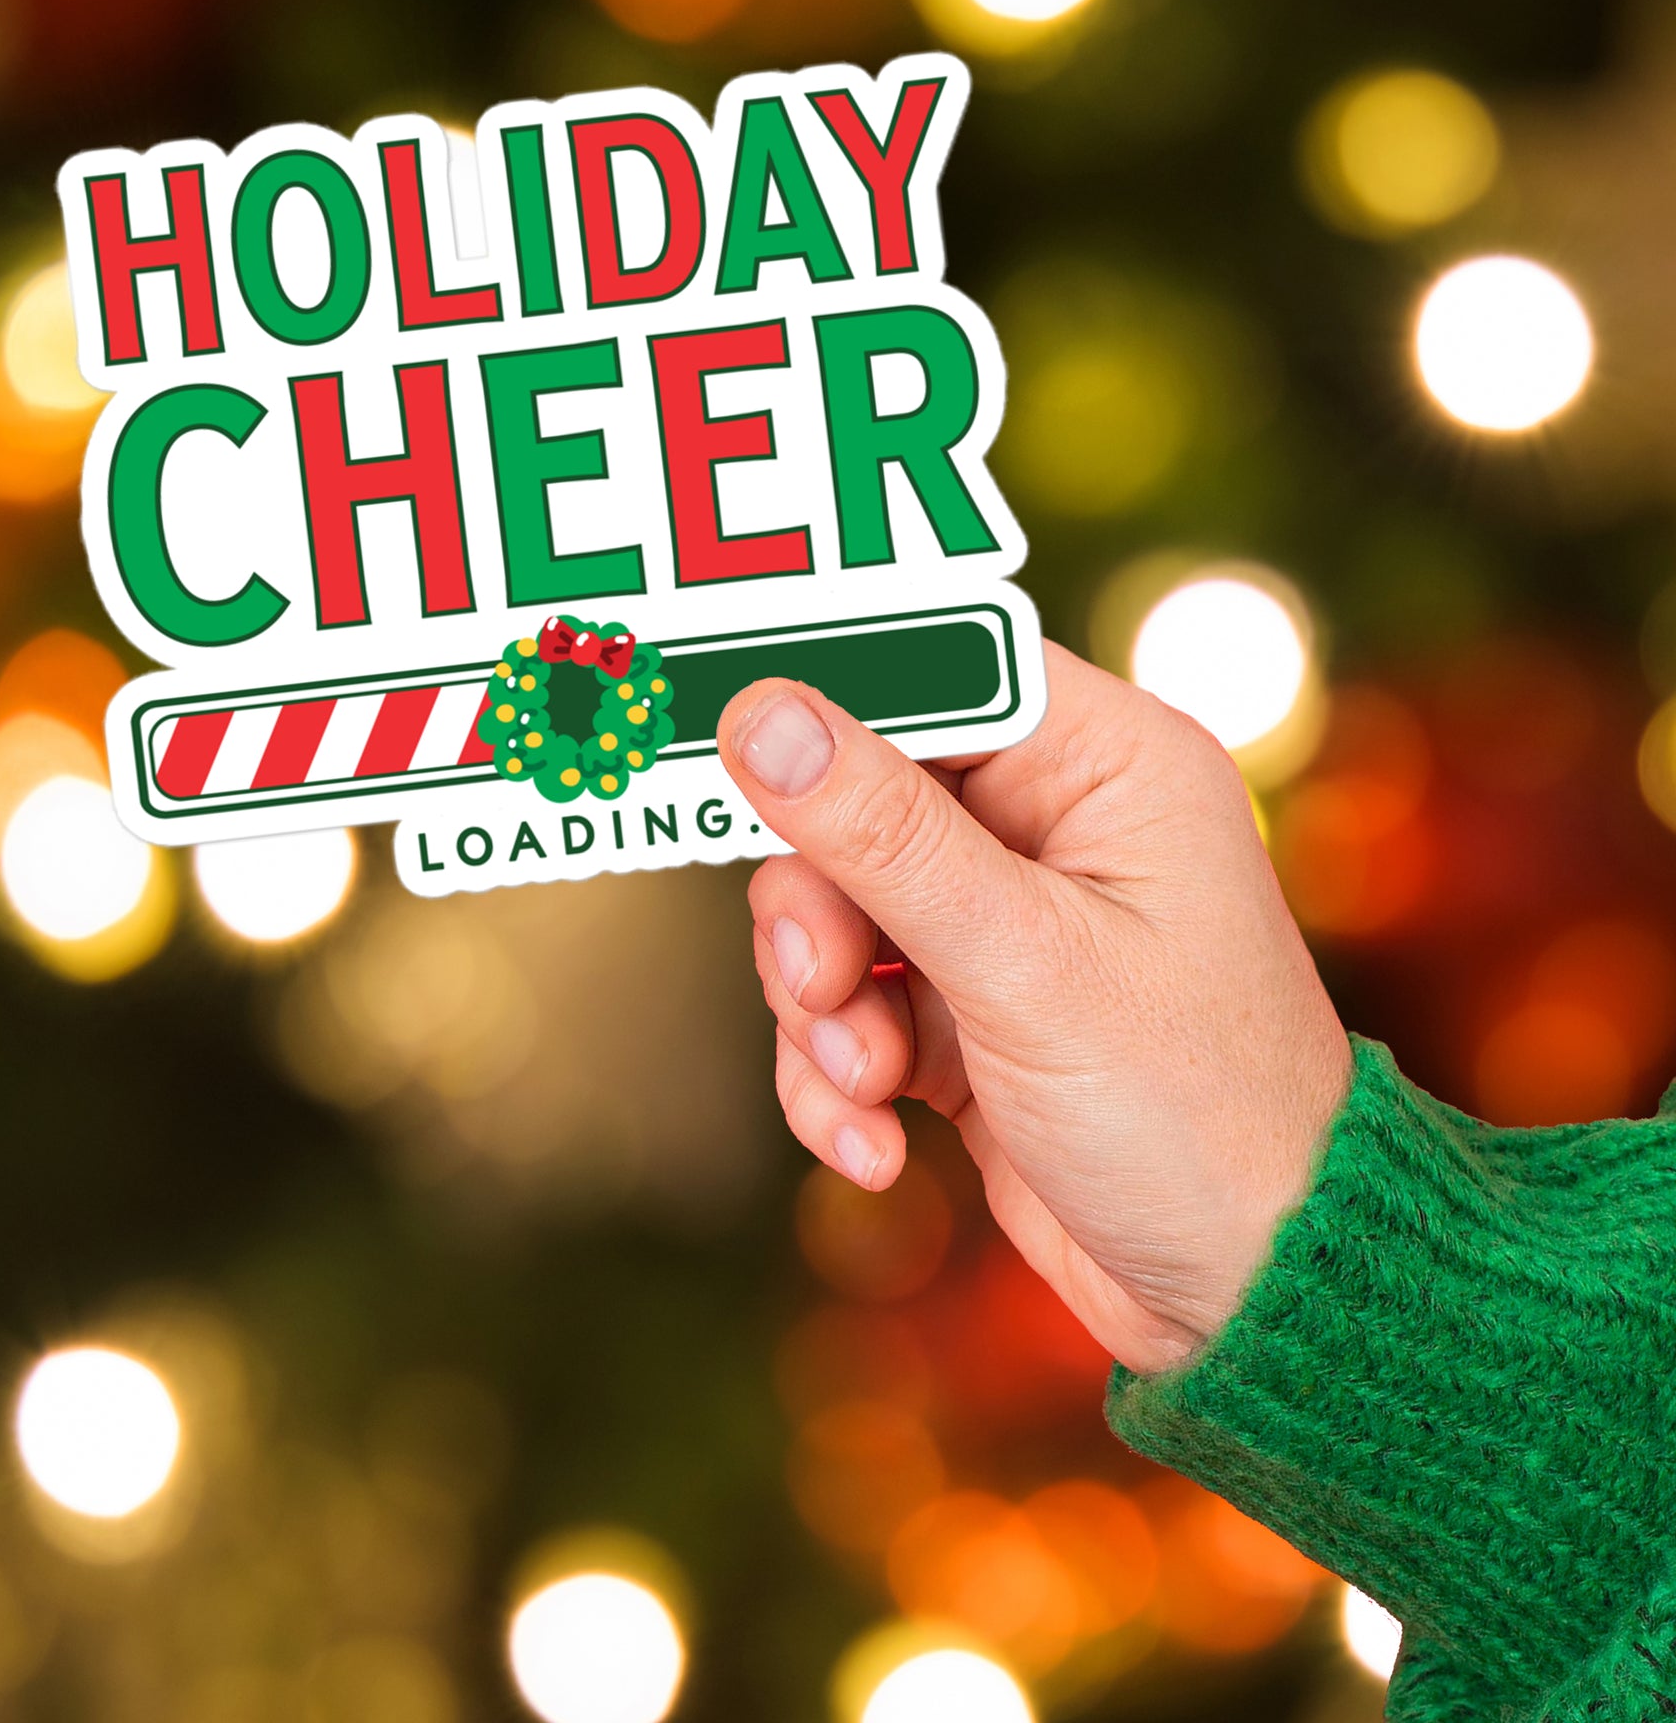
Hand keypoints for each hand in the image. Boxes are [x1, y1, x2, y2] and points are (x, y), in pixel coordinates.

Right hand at [717, 642, 1353, 1375]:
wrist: (1250, 1302)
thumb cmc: (1193, 1113)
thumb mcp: (1026, 965)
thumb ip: (885, 835)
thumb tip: (765, 714)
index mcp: (1106, 767)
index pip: (940, 676)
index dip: (830, 706)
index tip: (727, 741)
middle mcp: (1053, 827)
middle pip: (858, 799)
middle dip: (819, 908)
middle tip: (822, 987)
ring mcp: (1005, 925)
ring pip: (836, 911)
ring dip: (821, 1008)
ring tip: (865, 1088)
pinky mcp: (966, 1016)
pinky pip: (851, 1007)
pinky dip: (837, 1076)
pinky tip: (876, 1149)